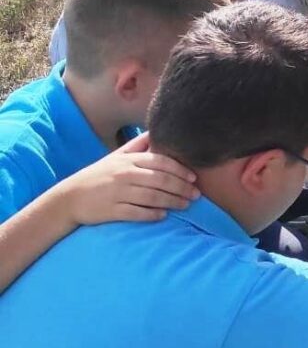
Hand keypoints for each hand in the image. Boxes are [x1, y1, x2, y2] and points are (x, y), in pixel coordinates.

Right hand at [53, 132, 198, 224]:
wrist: (69, 197)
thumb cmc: (99, 176)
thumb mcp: (116, 157)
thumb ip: (137, 145)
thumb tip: (156, 131)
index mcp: (127, 161)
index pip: (160, 162)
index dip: (180, 169)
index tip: (194, 177)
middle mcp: (124, 175)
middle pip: (160, 180)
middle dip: (182, 187)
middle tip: (196, 194)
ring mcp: (117, 193)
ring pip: (152, 197)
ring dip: (173, 201)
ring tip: (186, 205)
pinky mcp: (112, 210)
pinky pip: (137, 212)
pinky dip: (152, 214)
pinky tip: (163, 215)